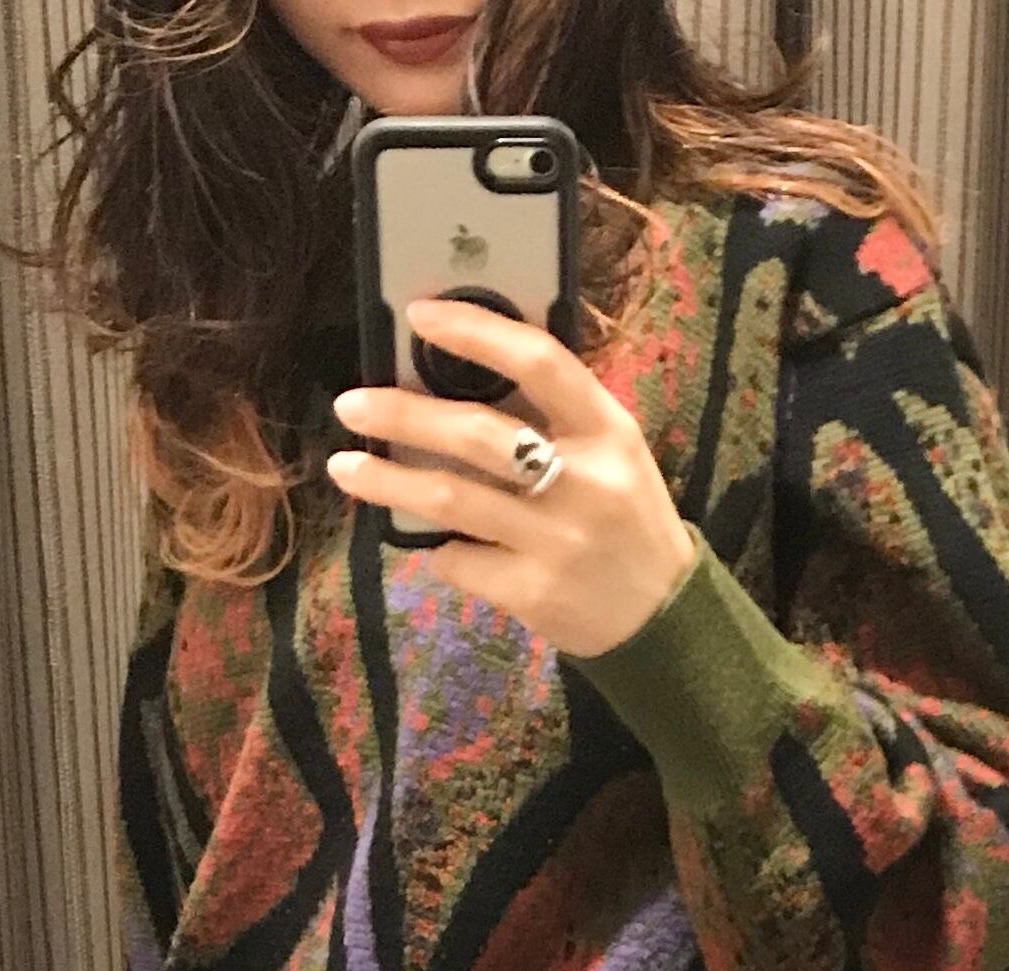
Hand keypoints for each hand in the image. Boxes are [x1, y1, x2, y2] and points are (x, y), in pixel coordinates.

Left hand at [328, 300, 698, 657]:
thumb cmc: (625, 520)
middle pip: (477, 434)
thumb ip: (554, 416)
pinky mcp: (533, 592)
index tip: (419, 315)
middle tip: (352, 404)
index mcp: (608, 431)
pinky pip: (460, 559)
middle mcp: (584, 483)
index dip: (476, 332)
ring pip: (451, 500)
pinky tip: (437, 545)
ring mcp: (557, 542)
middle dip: (402, 413)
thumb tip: (460, 375)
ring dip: (387, 480)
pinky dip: (438, 548)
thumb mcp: (614, 454)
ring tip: (346, 468)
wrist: (663, 618)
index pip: (540, 361)